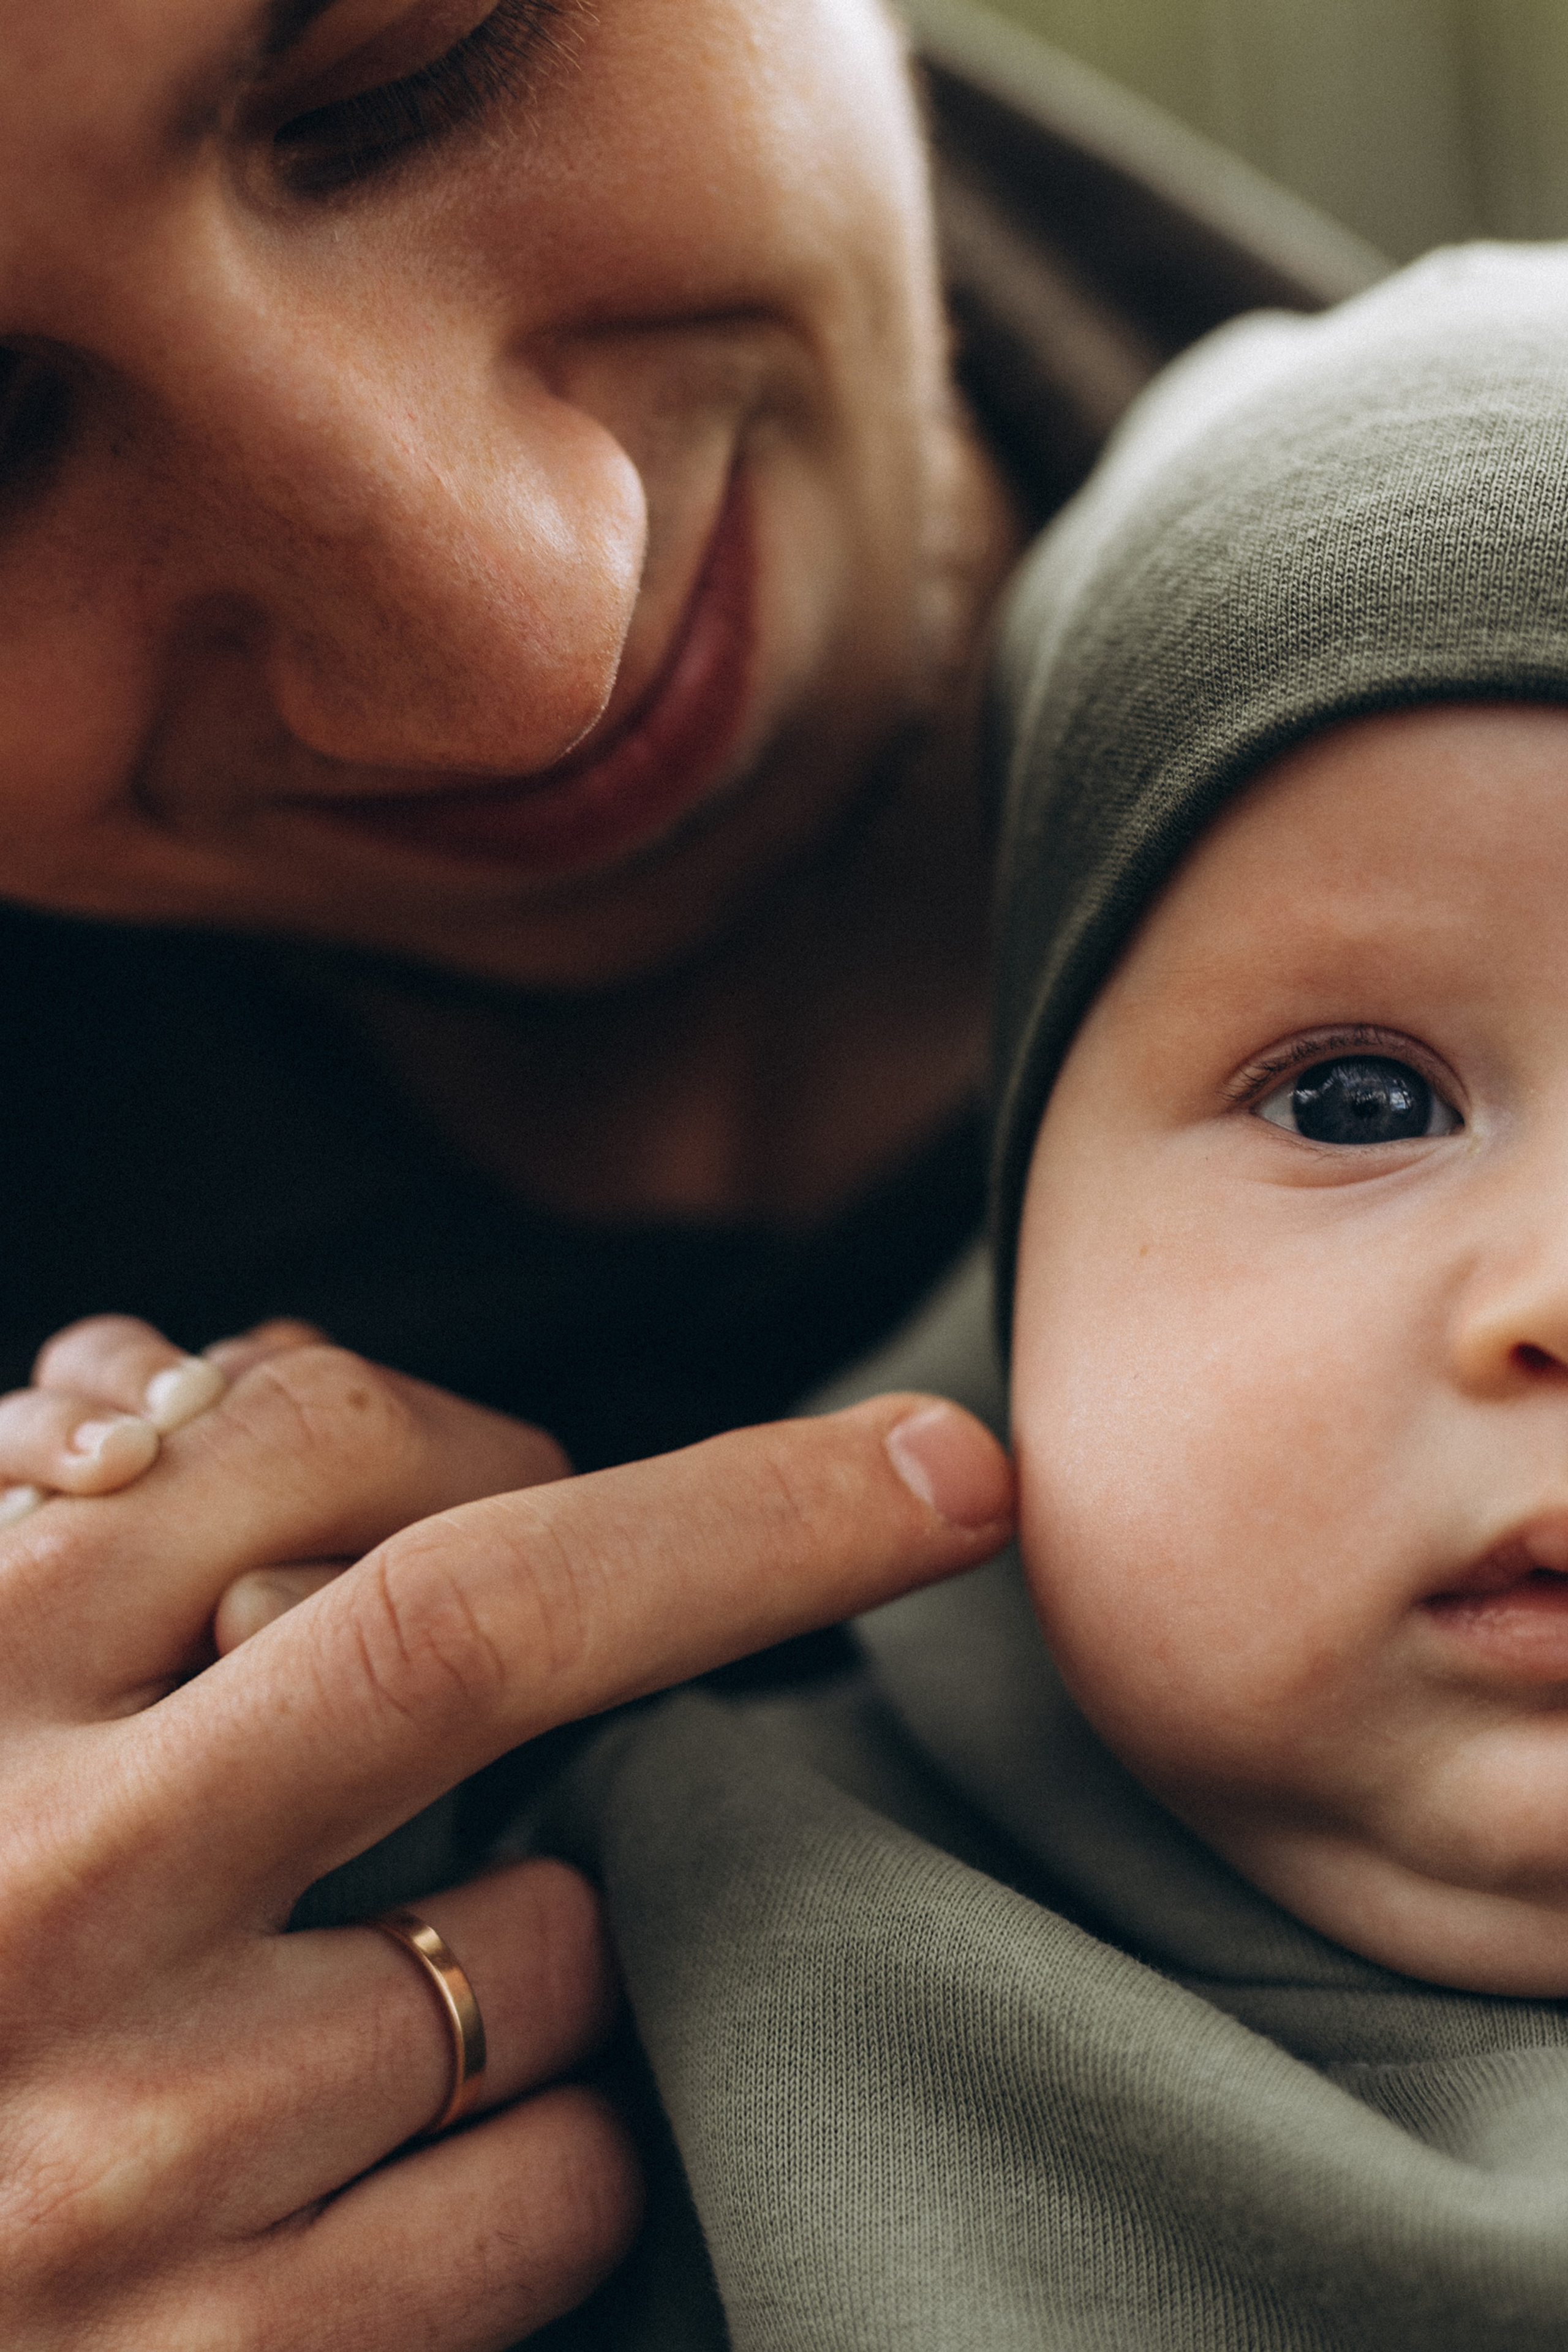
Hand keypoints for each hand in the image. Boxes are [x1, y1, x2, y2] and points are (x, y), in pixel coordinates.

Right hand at [0, 1330, 1011, 2346]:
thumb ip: (135, 1554)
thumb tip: (376, 1422)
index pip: (318, 1442)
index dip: (492, 1432)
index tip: (608, 1462)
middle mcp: (43, 1892)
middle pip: (481, 1626)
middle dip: (763, 1524)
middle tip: (954, 1473)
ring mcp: (130, 2148)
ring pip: (548, 1946)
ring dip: (567, 1930)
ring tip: (411, 1978)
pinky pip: (553, 2192)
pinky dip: (564, 2142)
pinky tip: (417, 2155)